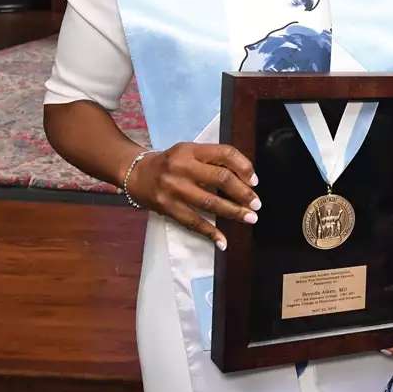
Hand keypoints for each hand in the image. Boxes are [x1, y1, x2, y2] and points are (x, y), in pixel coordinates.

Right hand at [126, 143, 258, 249]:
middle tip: (257, 204)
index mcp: (191, 150)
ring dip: (233, 212)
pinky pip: (193, 222)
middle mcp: (183, 167)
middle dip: (243, 193)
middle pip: (221, 179)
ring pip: (210, 202)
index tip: (255, 181)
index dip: (244, 167)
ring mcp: (174, 189)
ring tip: (250, 218)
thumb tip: (244, 178)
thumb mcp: (189, 152)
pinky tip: (223, 241)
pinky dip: (210, 232)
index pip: (224, 153)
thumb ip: (212, 160)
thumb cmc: (170, 163)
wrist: (136, 174)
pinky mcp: (167, 207)